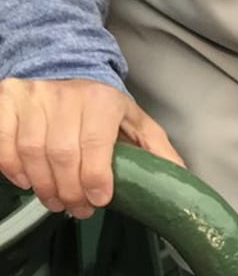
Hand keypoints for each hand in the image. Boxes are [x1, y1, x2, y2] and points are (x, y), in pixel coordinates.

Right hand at [0, 78, 183, 218]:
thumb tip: (182, 180)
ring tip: (55, 201)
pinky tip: (26, 181)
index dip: (95, 178)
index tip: (98, 200)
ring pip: (31, 150)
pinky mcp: (6, 99)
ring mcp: (32, 96)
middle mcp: (65, 95)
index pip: (96, 144)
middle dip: (69, 190)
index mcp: (103, 99)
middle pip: (62, 153)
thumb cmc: (103, 104)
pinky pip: (2, 140)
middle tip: (76, 209)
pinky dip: (11, 166)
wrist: (64, 66)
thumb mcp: (136, 121)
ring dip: (42, 185)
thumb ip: (156, 150)